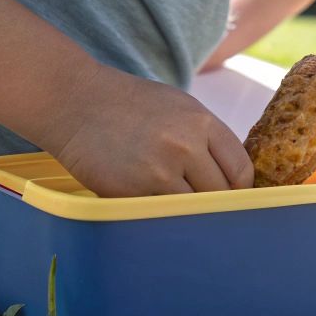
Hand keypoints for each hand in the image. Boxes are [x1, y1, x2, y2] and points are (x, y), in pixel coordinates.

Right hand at [45, 63, 252, 196]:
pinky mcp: (133, 191)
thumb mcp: (178, 107)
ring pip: (191, 208)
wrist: (76, 102)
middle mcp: (186, 146)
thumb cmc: (128, 104)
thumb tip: (231, 175)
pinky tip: (147, 199)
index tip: (231, 196)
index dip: (238, 188)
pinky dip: (158, 213)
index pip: (240, 169)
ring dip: (184, 211)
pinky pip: (160, 213)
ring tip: (172, 203)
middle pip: (219, 194)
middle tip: (200, 205)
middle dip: (212, 202)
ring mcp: (159, 170)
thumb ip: (206, 138)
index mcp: (202, 122)